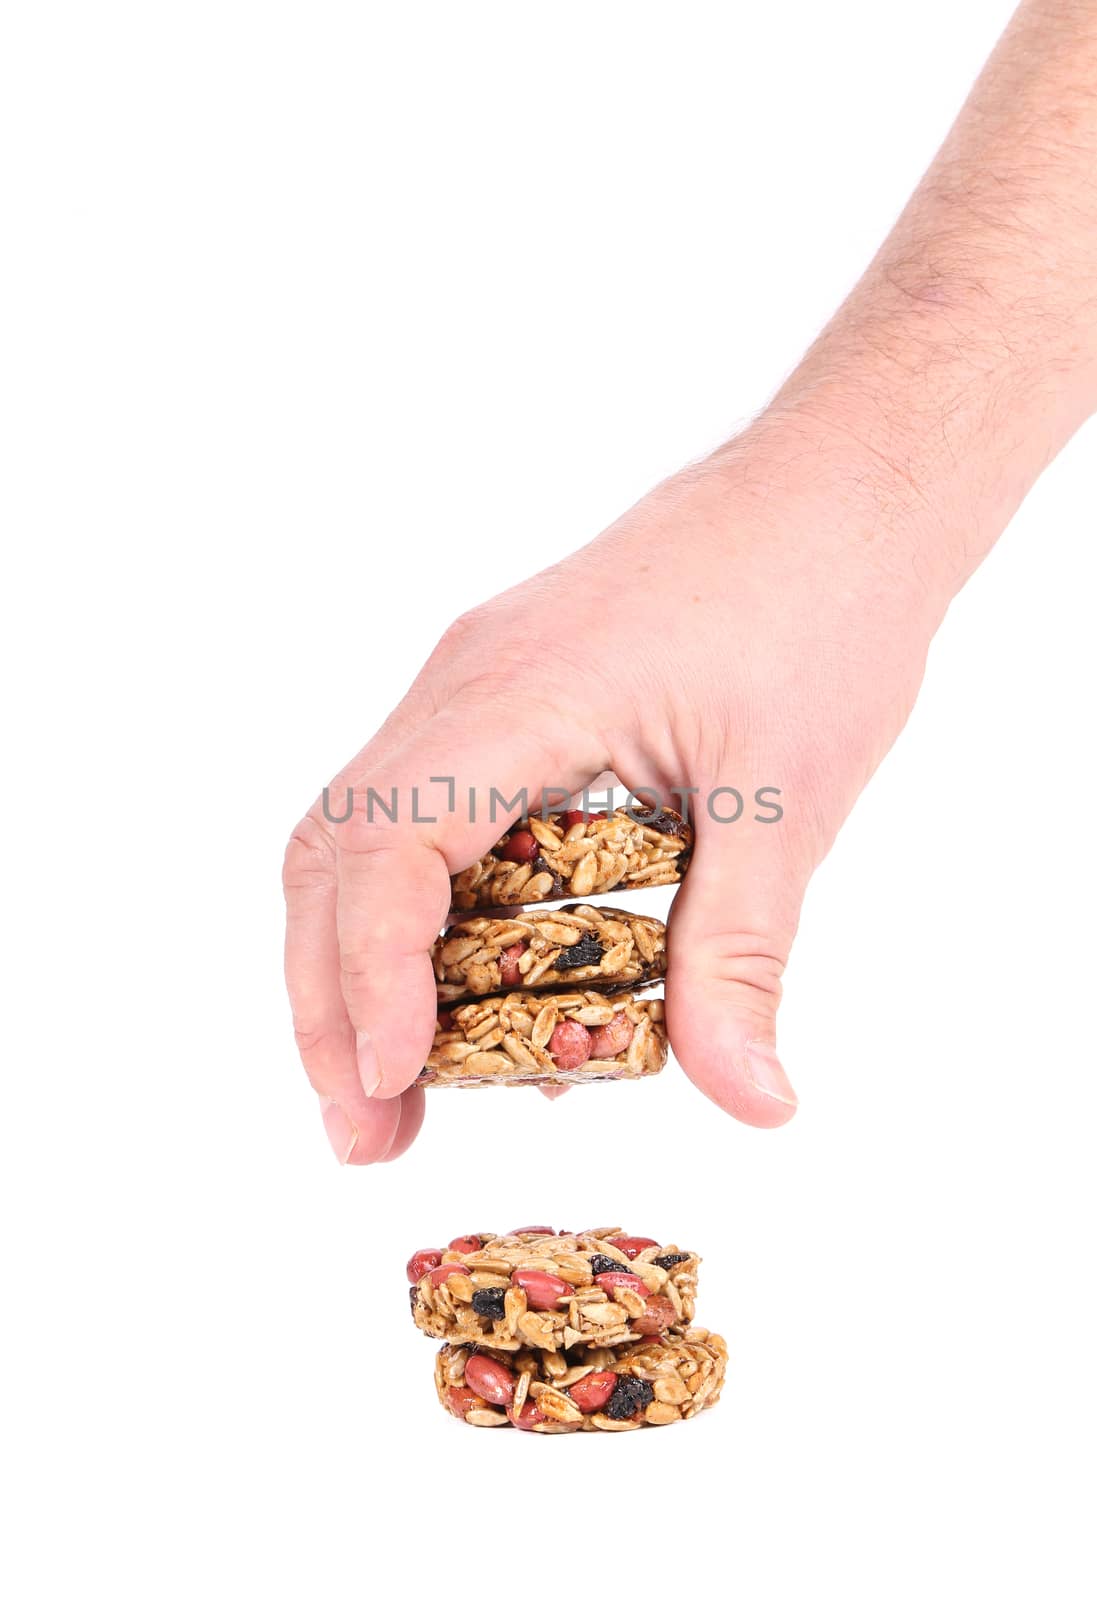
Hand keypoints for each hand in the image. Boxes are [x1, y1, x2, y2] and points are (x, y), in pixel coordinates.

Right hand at [283, 402, 946, 1162]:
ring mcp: (477, 685)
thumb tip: (752, 1103)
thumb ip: (743, 956)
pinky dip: (419, 910)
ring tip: (393, 1087)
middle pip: (334, 847)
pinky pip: (425, 809)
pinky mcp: (509, 699)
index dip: (370, 976)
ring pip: (359, 831)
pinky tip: (471, 990)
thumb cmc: (820, 608)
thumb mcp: (789, 800)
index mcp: (520, 695)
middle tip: (364, 1133)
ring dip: (356, 961)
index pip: (387, 845)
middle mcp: (468, 684)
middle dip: (329, 999)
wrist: (842, 487)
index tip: (392, 1086)